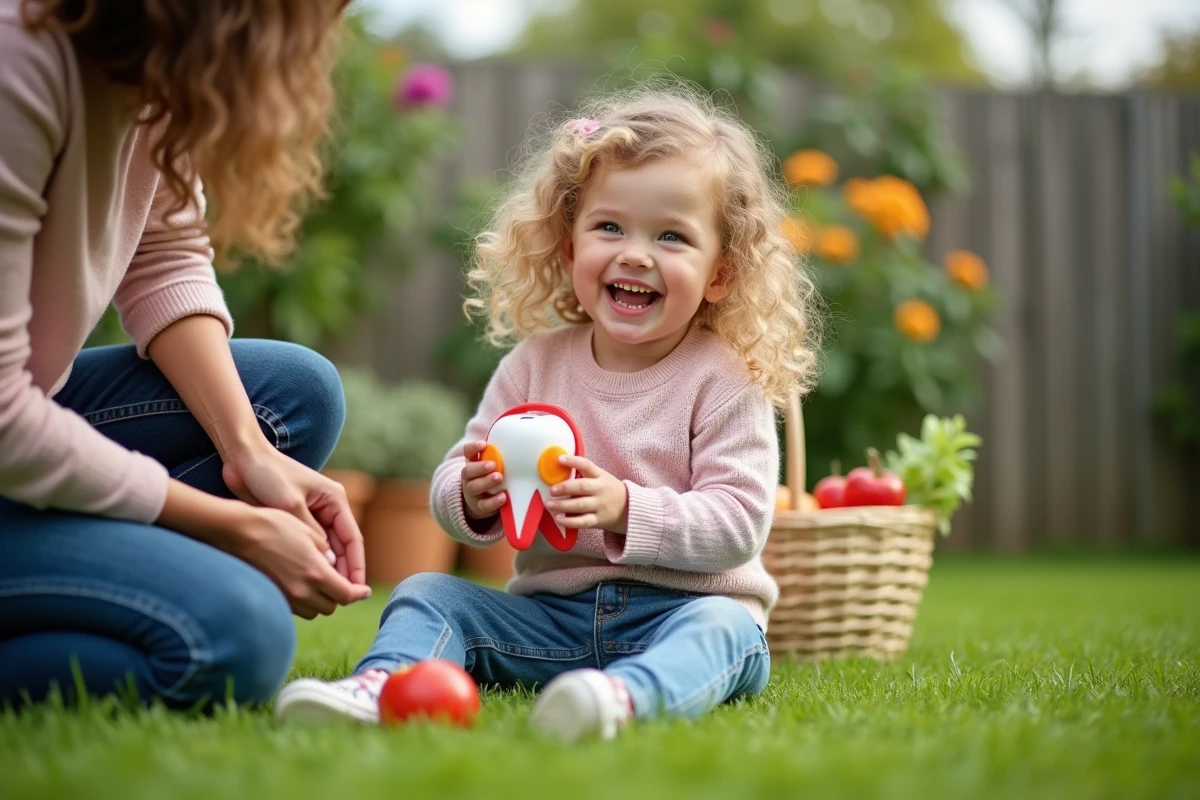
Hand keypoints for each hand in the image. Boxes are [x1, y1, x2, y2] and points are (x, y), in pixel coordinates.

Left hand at [222, 439, 365, 585]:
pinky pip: (309, 548)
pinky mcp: (295, 521)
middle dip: (344, 573)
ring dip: (327, 571)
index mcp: (335, 500)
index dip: (356, 565)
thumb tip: (327, 563)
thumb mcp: (291, 505)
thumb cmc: (268, 475)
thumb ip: (310, 534)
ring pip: (326, 550)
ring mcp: (312, 515)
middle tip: (344, 599)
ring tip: (326, 596)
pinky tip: (307, 581)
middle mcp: (328, 509)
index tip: (358, 588)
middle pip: (342, 547)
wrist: (243, 459)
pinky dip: (311, 563)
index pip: (353, 539)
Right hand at [233, 505, 371, 618]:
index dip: (358, 594)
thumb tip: (335, 571)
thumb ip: (328, 555)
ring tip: (318, 583)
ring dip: (319, 601)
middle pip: (330, 607)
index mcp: (316, 573)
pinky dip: (302, 601)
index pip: (346, 595)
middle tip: (339, 583)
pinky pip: (295, 608)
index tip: (364, 591)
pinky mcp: (272, 598)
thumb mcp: (309, 534)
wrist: (237, 533)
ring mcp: (285, 598)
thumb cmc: (274, 526)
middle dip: (338, 596)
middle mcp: (302, 591)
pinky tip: (299, 585)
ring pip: (313, 611)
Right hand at [460, 441, 506, 519]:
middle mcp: (469, 477)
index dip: (473, 447)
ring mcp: (473, 493)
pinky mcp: (479, 507)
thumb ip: (504, 454)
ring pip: (474, 487)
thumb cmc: (492, 476)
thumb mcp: (495, 464)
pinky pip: (484, 505)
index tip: (484, 444)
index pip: (468, 452)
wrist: (482, 502)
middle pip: (468, 470)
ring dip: (486, 482)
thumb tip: (528, 431)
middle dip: (480, 467)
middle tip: (493, 465)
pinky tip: (503, 497)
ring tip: (499, 478)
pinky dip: (493, 501)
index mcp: (473, 463)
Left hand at [545, 456, 627, 532]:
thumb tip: (557, 470)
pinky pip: (583, 522)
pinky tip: (559, 519)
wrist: (628, 509)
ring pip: (580, 505)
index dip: (573, 461)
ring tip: (549, 504)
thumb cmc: (607, 490)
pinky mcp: (598, 520)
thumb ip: (584, 475)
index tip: (559, 459)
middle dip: (565, 487)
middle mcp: (600, 490)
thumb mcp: (601, 477)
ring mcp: (600, 506)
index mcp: (600, 476)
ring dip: (563, 505)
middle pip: (582, 487)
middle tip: (551, 490)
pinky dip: (570, 521)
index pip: (587, 465)